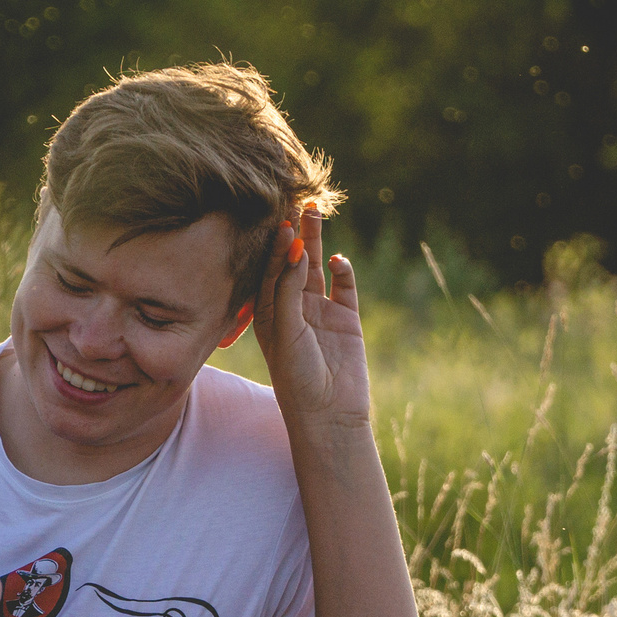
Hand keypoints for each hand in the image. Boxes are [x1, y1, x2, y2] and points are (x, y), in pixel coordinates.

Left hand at [251, 208, 370, 439]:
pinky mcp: (347, 319)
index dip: (275, 247)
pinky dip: (342, 270)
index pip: (270, 271)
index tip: (279, 223)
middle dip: (294, 233)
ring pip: (317, 267)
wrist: (330, 414)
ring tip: (314, 210)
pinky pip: (344, 286)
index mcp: (270, 314)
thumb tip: (296, 251)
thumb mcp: (286, 332)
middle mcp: (293, 309)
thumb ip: (289, 290)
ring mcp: (321, 312)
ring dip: (316, 241)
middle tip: (297, 201)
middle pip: (292, 262)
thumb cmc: (297, 378)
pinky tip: (338, 259)